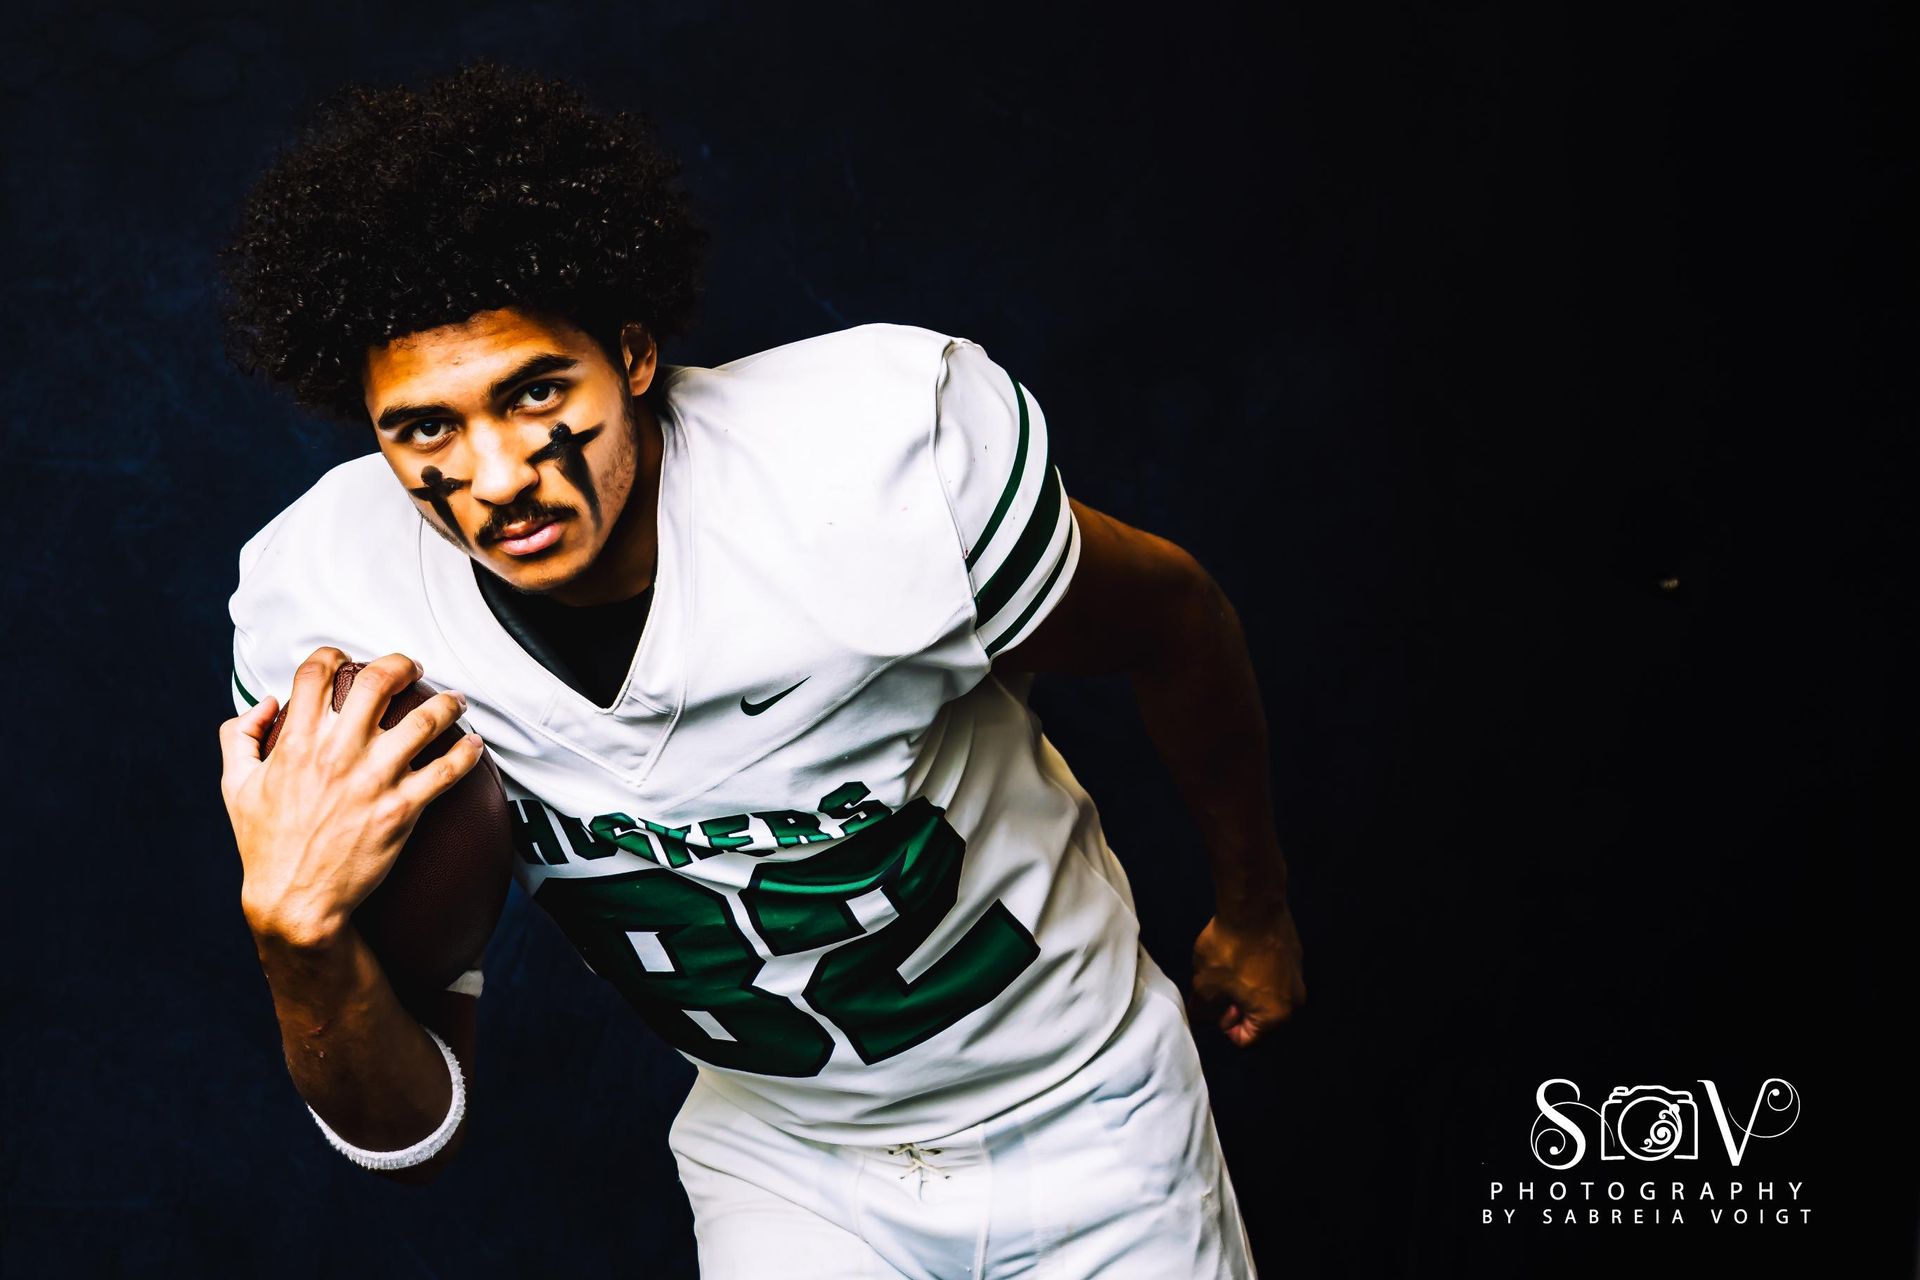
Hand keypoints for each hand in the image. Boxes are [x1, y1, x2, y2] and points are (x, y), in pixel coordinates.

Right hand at [218, 647, 482, 947]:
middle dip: (403, 664)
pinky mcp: (402, 809)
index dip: (333, 655)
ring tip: (456, 701)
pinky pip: (448, 770)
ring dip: (448, 703)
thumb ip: (240, 737)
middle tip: (416, 668)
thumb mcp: (236, 787)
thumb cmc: (264, 845)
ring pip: (425, 721)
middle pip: (379, 680)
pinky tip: (474, 745)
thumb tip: (266, 702)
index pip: (315, 672)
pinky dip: (467, 752)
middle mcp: (338, 753)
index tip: (348, 660)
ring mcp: (374, 779)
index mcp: (296, 742)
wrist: (295, 901)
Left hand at [1189, 902, 1305, 1047]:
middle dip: (1237, 1009)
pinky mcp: (1296, 953)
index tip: (1213, 1010)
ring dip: (1247, 990)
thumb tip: (1200, 1017)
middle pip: (1261, 1018)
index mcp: (1275, 1016)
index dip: (1225, 1028)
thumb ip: (1203, 1009)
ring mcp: (1298, 975)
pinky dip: (1259, 972)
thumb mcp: (1205, 985)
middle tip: (1217, 992)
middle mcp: (1293, 1001)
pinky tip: (1241, 956)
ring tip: (1226, 972)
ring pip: (1268, 994)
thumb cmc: (1229, 952)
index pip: (1247, 1039)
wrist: (1252, 906)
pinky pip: (1275, 974)